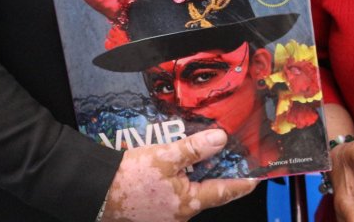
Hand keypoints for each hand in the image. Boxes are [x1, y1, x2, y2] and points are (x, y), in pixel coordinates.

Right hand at [100, 128, 256, 221]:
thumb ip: (195, 148)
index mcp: (188, 202)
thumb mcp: (165, 156)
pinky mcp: (154, 213)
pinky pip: (175, 196)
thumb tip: (221, 139)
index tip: (256, 177)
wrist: (96, 191)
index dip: (243, 183)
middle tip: (232, 159)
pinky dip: (182, 181)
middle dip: (220, 175)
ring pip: (191, 193)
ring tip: (203, 157)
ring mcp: (167, 216)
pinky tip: (178, 168)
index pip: (225, 192)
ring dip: (199, 177)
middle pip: (208, 192)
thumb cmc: (129, 177)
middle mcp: (181, 214)